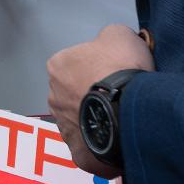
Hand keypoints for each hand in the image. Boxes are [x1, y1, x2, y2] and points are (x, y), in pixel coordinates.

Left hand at [45, 24, 154, 164]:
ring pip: (79, 119)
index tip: (113, 70)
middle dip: (91, 93)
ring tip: (119, 116)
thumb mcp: (119, 35)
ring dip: (94, 117)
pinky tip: (116, 136)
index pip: (74, 63)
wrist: (130, 109)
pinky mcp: (76, 149)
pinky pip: (88, 144)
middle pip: (73, 92)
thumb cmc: (121, 70)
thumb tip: (109, 44)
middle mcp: (54, 95)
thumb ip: (107, 38)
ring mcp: (63, 125)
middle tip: (117, 94)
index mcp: (58, 66)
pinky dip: (100, 142)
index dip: (97, 66)